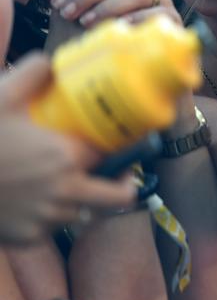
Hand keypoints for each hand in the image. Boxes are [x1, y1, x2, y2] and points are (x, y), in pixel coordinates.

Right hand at [0, 54, 135, 243]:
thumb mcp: (2, 97)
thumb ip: (32, 73)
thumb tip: (51, 61)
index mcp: (66, 157)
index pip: (113, 156)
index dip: (119, 149)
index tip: (119, 144)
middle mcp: (64, 192)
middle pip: (118, 198)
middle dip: (122, 185)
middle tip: (116, 172)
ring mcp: (46, 219)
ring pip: (83, 213)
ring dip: (82, 200)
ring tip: (68, 183)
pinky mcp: (27, 238)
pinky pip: (53, 229)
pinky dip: (51, 217)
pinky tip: (37, 200)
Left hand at [45, 0, 177, 49]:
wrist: (134, 82)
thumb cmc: (104, 51)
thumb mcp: (78, 28)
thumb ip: (70, 5)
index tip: (56, 5)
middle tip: (68, 14)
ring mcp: (161, 3)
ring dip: (108, 5)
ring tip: (87, 23)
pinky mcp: (174, 21)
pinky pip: (158, 13)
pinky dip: (138, 17)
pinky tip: (120, 26)